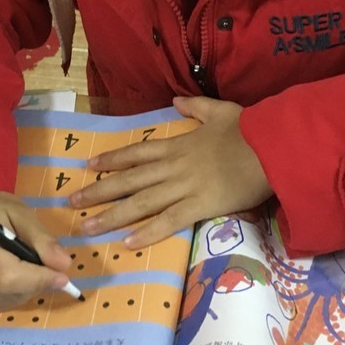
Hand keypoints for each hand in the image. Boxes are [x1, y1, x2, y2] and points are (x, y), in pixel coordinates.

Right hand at [0, 191, 72, 311]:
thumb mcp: (21, 213)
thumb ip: (42, 239)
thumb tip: (64, 265)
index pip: (9, 276)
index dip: (39, 280)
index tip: (63, 277)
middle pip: (11, 291)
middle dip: (37, 281)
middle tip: (43, 264)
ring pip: (9, 301)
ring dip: (26, 288)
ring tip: (22, 264)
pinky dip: (13, 294)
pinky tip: (9, 274)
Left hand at [70, 96, 271, 247]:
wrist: (272, 146)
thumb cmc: (250, 129)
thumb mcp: (220, 110)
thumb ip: (196, 107)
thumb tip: (178, 101)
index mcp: (179, 145)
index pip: (137, 153)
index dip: (113, 159)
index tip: (89, 165)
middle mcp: (175, 166)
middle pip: (130, 180)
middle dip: (99, 191)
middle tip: (72, 201)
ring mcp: (185, 187)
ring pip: (141, 203)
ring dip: (112, 215)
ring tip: (87, 227)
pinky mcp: (201, 206)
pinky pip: (169, 221)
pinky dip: (148, 233)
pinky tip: (127, 243)